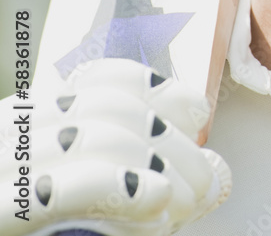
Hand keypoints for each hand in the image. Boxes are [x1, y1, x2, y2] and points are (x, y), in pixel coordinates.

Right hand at [0, 59, 230, 235]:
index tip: (197, 115)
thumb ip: (153, 175)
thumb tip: (217, 171)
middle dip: (173, 144)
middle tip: (203, 183)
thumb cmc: (60, 228)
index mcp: (35, 121)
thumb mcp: (103, 193)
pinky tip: (155, 203)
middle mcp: (14, 134)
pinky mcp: (1, 213)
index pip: (101, 80)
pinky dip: (123, 190)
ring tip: (184, 204)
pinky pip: (65, 189)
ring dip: (160, 170)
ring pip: (97, 139)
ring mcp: (5, 171)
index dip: (158, 91)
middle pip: (110, 108)